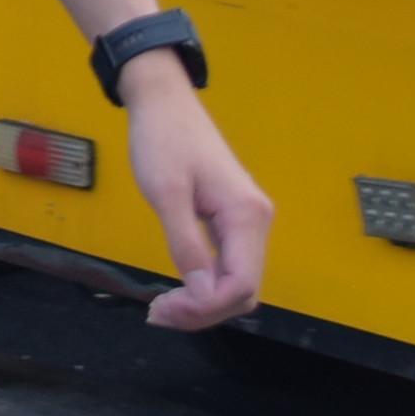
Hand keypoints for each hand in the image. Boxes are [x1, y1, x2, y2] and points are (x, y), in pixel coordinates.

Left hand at [120, 70, 270, 332]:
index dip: (206, 307)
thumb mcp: (166, 193)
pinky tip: (178, 290)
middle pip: (244, 291)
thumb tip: (201, 292)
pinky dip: (205, 285)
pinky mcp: (233, 220)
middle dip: (204, 310)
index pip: (239, 284)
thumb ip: (186, 244)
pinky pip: (229, 267)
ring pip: (237, 283)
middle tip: (157, 312)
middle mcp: (257, 221)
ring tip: (162, 305)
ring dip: (204, 302)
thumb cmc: (163, 141)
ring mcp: (248, 221)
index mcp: (246, 215)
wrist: (165, 104)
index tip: (164, 307)